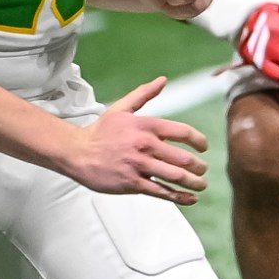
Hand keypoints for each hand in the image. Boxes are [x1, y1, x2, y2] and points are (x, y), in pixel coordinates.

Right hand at [61, 78, 207, 204]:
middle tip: (202, 169)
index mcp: (146, 126)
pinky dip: (179, 197)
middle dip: (199, 166)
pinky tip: (190, 198)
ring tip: (200, 185)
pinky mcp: (132, 183)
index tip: (203, 148)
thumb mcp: (121, 109)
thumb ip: (143, 95)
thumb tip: (162, 80)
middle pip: (184, 158)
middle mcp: (145, 145)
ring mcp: (138, 166)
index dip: (199, 141)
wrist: (75, 152)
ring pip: (175, 176)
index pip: (183, 132)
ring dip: (194, 183)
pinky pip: (161, 192)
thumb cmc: (100, 132)